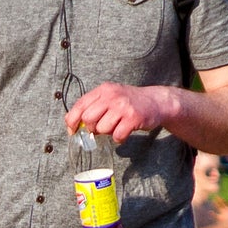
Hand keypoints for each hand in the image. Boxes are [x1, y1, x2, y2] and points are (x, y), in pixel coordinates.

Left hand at [63, 83, 179, 143]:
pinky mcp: (133, 118)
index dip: (72, 120)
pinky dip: (119, 138)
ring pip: (102, 129)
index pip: (80, 105)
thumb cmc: (128, 102)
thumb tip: (74, 125)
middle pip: (88, 118)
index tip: (72, 130)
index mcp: (103, 90)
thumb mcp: (110, 97)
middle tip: (101, 128)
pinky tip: (125, 132)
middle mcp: (112, 96)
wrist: (155, 101)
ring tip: (116, 127)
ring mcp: (123, 107)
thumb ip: (93, 106)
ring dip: (107, 133)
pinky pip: (117, 136)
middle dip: (92, 128)